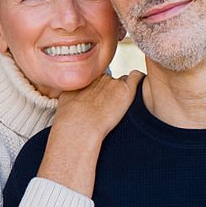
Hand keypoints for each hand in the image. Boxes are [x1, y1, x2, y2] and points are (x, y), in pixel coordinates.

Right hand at [35, 71, 142, 196]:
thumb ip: (73, 94)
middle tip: (111, 107)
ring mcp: (113, 83)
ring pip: (125, 82)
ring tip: (122, 107)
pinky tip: (138, 94)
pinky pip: (138, 78)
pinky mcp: (126, 90)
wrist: (78, 128)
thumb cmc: (69, 122)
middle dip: (113, 91)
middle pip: (112, 80)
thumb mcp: (65, 101)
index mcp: (85, 80)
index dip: (102, 90)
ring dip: (125, 92)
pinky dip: (140, 83)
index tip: (101, 103)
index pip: (98, 78)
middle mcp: (99, 78)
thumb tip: (75, 99)